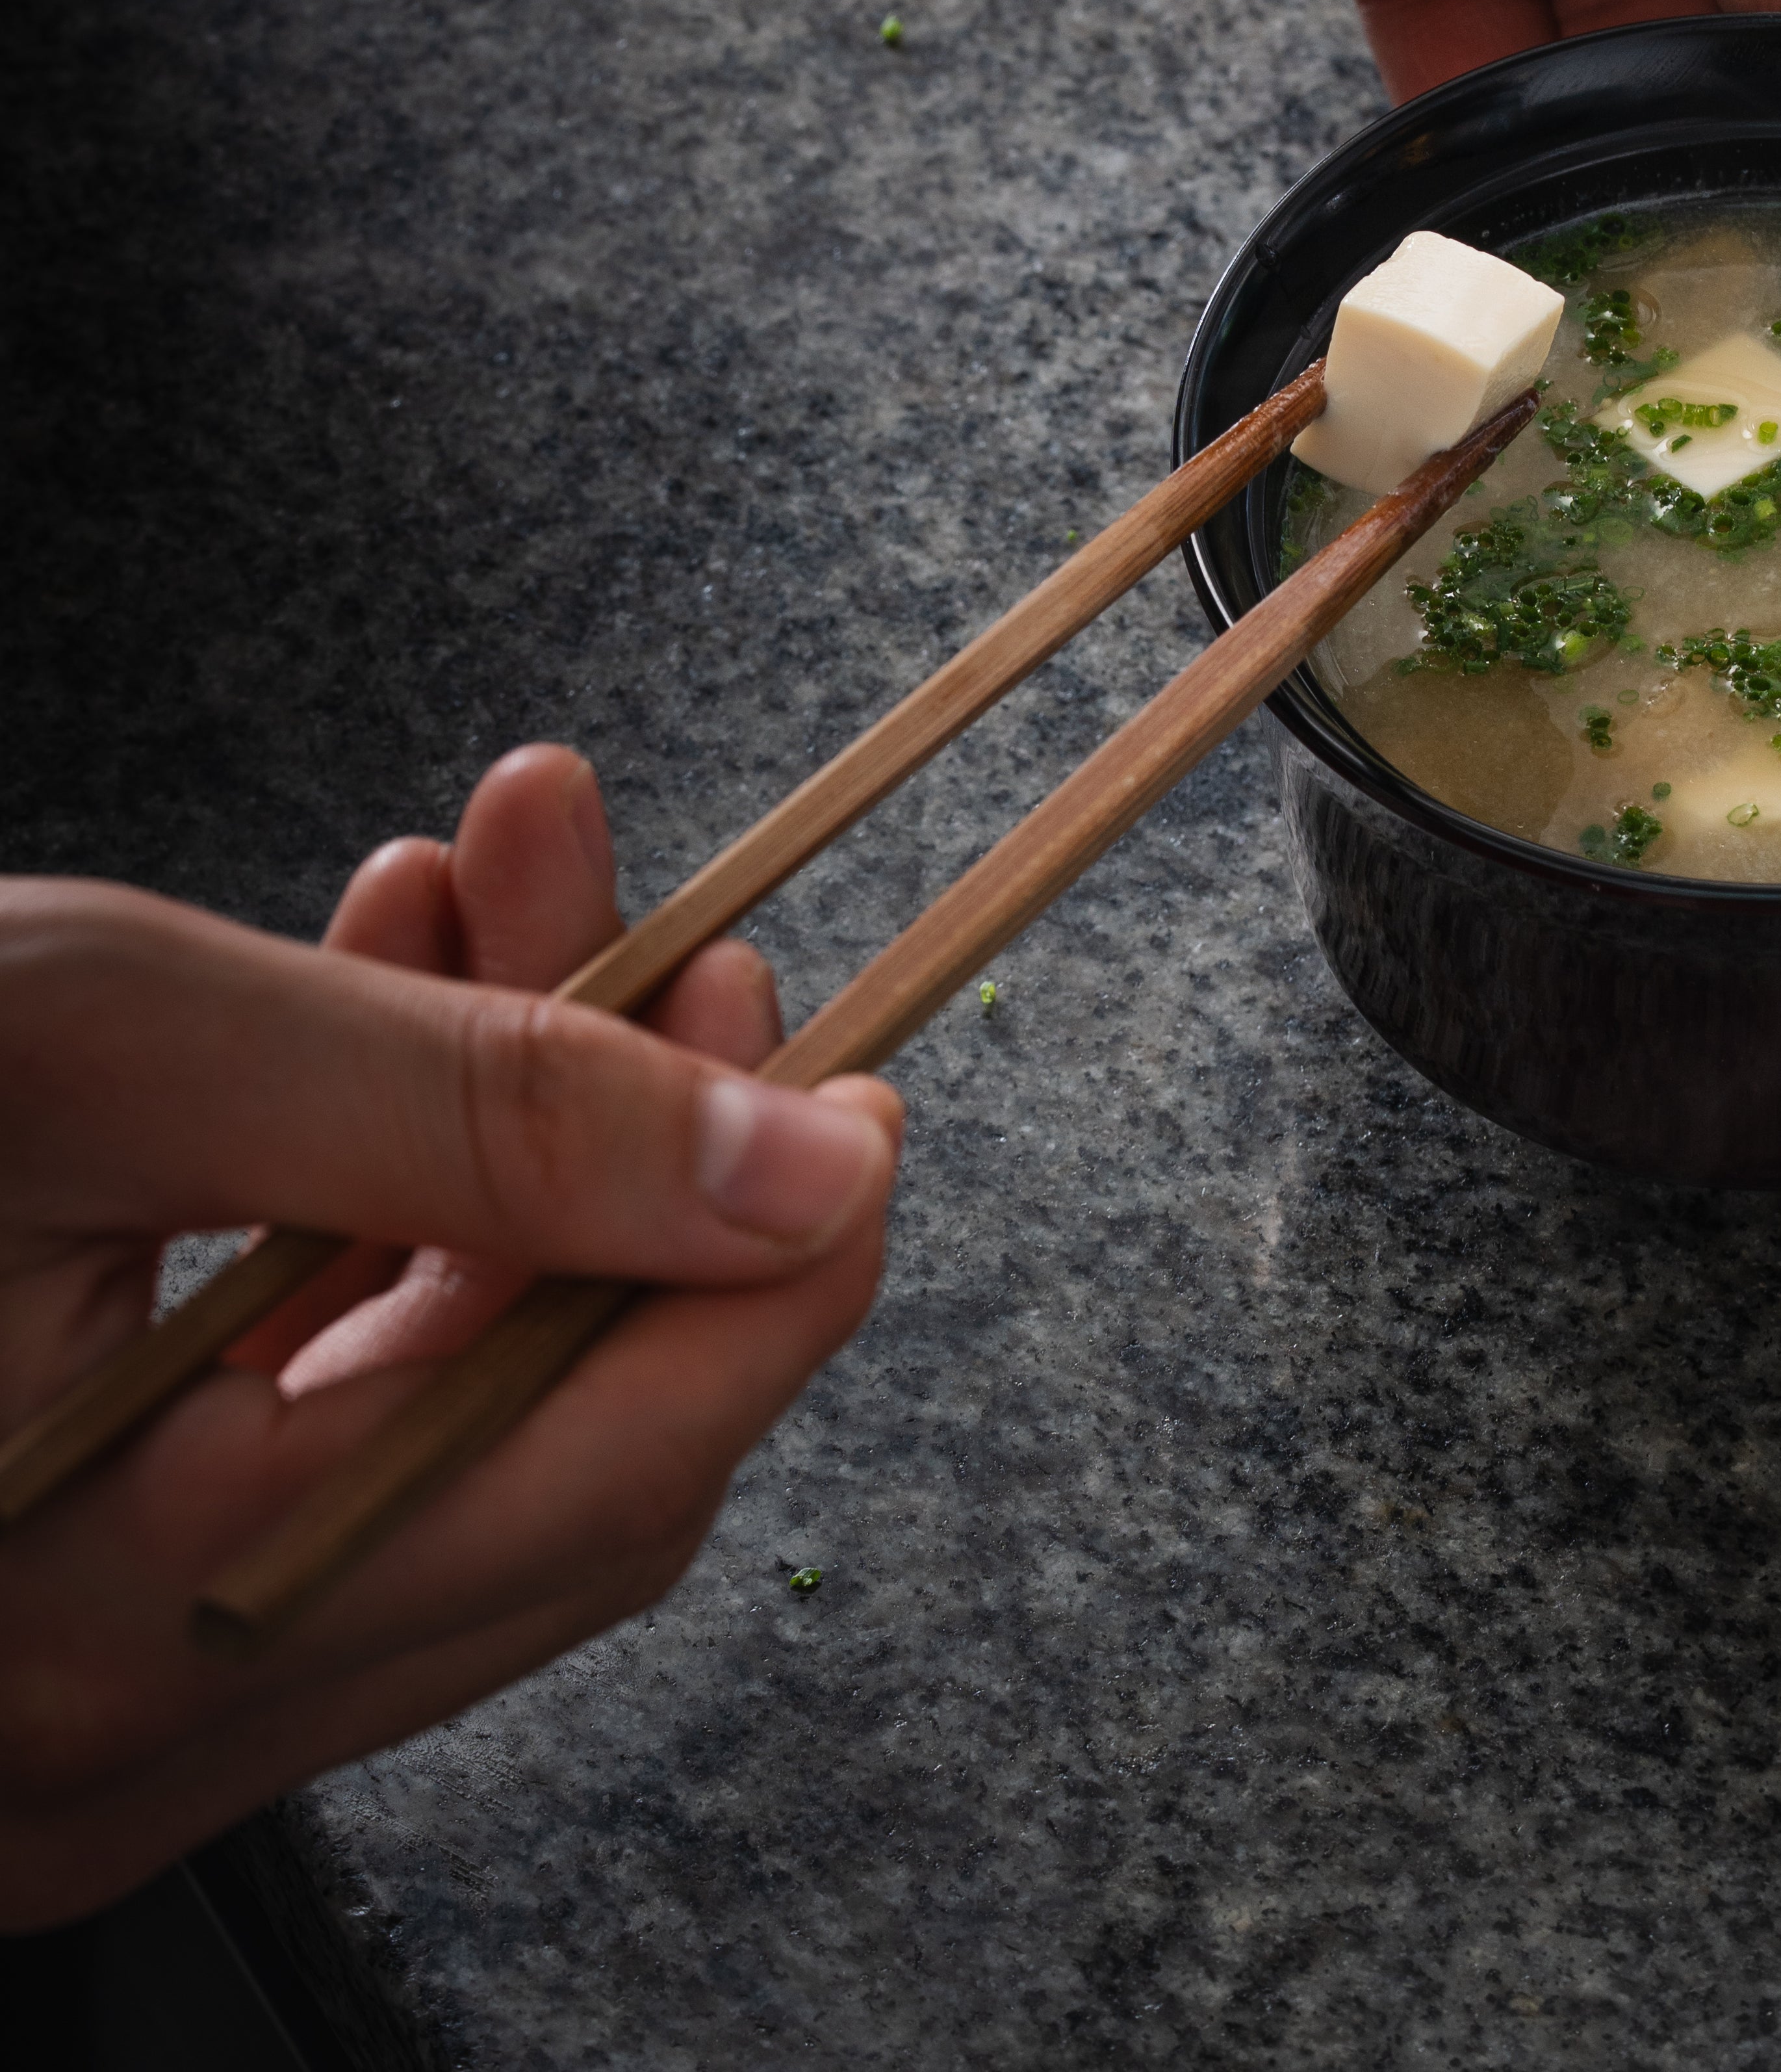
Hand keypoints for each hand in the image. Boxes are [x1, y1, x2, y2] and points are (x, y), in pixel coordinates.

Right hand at [0, 746, 899, 1929]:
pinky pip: (297, 1421)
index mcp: (131, 1640)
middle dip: (641, 1152)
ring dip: (506, 1143)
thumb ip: (465, 1113)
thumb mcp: (93, 1054)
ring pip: (426, 1412)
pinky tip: (387, 999)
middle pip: (541, 1440)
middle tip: (680, 924)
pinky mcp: (54, 1602)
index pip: (620, 1466)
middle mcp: (116, 1732)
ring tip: (510, 886)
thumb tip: (788, 1155)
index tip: (863, 1066)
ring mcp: (81, 1696)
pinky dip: (375, 1209)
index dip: (785, 1259)